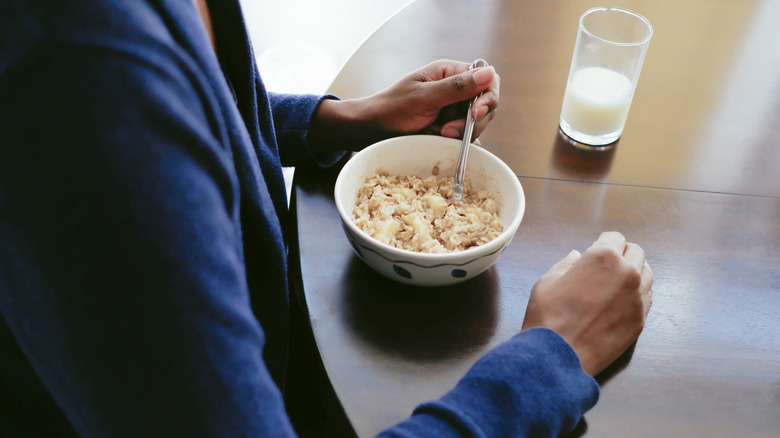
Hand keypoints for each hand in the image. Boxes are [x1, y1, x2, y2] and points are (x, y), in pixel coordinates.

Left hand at [309, 60, 499, 152]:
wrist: (372, 130)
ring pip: (478, 124)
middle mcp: (456, 90)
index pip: (487, 80)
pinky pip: (467, 137)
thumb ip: (455, 87)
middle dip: (473, 121)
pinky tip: (443, 141)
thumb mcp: (423, 97)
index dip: (487, 96)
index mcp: (450, 73)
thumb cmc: (391, 108)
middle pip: (487, 105)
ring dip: (464, 134)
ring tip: (439, 134)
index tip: (475, 112)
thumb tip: (488, 73)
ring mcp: (454, 110)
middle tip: (447, 131)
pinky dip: (460, 143)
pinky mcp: (451, 129)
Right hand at [521, 232, 653, 375]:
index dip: (603, 243)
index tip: (596, 250)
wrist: (558, 356)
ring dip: (634, 272)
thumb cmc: (548, 317)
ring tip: (616, 282)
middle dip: (622, 254)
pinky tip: (621, 300)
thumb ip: (566, 264)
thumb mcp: (547, 281)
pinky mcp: (641, 319)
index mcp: (603, 257)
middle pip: (636, 252)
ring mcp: (638, 298)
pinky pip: (647, 297)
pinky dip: (637, 293)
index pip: (614, 237)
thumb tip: (577, 257)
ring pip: (647, 273)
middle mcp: (627, 273)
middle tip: (606, 266)